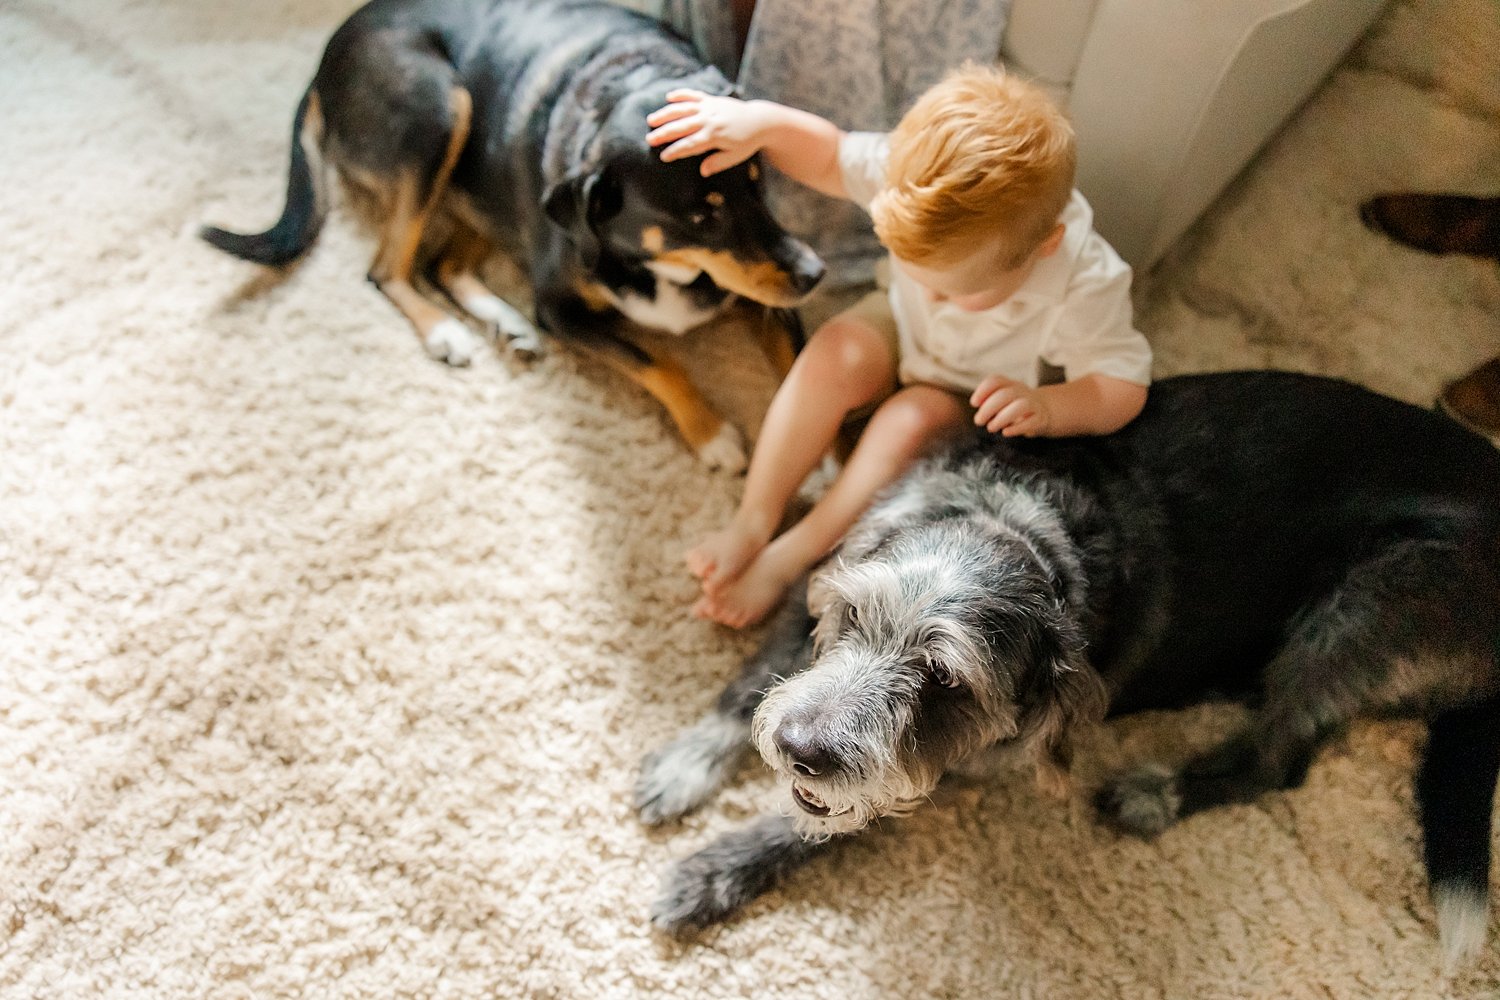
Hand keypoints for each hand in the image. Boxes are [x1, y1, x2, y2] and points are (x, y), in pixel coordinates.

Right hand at [646, 90, 767, 175]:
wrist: (760, 120)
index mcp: (714, 135)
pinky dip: (681, 94)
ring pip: (683, 109)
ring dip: (666, 113)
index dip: (675, 151)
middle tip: (649, 139)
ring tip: (651, 120)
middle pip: (682, 126)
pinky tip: (668, 97)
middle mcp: (709, 119)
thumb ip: (718, 162)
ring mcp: (709, 107)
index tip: (663, 156)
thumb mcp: (735, 156)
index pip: (690, 145)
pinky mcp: (711, 99)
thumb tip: (702, 171)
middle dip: (664, 133)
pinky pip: (693, 94)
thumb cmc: (747, 142)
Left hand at [971, 375, 1052, 436]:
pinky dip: (1017, 428)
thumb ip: (989, 404)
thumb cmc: (1015, 407)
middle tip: (979, 421)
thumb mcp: (1002, 401)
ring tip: (991, 428)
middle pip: (1006, 394)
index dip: (983, 391)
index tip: (974, 403)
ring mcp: (1033, 404)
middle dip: (988, 408)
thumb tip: (980, 415)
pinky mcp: (1040, 419)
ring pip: (1021, 406)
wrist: (1045, 410)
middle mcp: (1021, 391)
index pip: (996, 381)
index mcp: (1009, 384)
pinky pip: (1031, 421)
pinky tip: (1005, 432)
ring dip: (1002, 418)